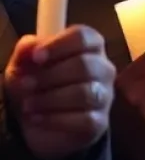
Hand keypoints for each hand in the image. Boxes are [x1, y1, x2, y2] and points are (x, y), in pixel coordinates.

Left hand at [3, 27, 115, 159]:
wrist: (38, 121)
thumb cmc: (36, 85)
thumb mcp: (24, 65)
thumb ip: (26, 51)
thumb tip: (30, 46)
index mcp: (89, 47)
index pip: (84, 37)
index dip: (60, 45)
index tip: (36, 57)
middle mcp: (103, 68)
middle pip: (85, 64)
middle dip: (50, 76)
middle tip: (27, 84)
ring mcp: (105, 95)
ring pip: (85, 93)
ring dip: (51, 99)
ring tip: (29, 105)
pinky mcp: (99, 122)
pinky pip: (84, 120)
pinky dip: (55, 119)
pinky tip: (38, 118)